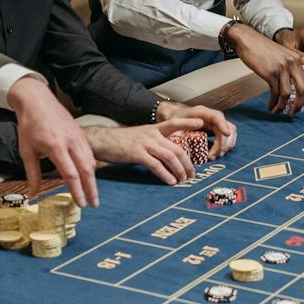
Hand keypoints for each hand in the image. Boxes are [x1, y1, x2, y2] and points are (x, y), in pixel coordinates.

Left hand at [8, 76, 99, 206]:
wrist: (37, 100)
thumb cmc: (29, 125)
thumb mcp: (26, 150)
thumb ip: (32, 173)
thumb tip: (33, 193)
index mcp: (55, 147)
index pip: (70, 174)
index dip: (77, 191)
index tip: (81, 204)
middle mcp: (70, 142)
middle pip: (86, 170)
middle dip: (91, 189)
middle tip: (94, 205)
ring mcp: (78, 137)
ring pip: (91, 161)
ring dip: (93, 179)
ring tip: (93, 194)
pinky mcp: (80, 133)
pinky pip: (89, 153)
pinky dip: (91, 167)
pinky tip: (90, 176)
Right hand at [86, 121, 204, 185]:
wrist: (102, 141)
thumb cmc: (120, 141)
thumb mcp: (139, 137)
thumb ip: (153, 143)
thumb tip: (166, 155)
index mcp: (153, 129)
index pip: (174, 123)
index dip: (188, 122)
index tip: (201, 122)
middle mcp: (152, 135)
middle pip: (177, 148)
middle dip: (188, 162)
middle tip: (192, 174)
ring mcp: (145, 144)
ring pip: (169, 157)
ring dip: (179, 170)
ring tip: (184, 180)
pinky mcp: (136, 154)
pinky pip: (155, 165)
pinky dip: (165, 174)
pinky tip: (170, 181)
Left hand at [154, 102, 239, 157]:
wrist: (174, 116)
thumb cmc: (174, 120)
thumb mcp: (173, 125)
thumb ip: (179, 133)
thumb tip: (185, 145)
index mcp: (201, 112)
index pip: (217, 116)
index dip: (223, 124)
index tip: (226, 134)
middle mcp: (211, 116)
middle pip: (226, 127)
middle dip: (222, 143)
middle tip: (212, 156)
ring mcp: (216, 122)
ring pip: (231, 132)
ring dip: (226, 145)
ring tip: (216, 156)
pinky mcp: (217, 129)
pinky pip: (228, 137)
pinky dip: (225, 146)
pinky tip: (218, 154)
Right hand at [228, 25, 303, 116]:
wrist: (247, 39)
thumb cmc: (262, 48)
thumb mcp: (282, 54)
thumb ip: (290, 65)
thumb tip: (292, 85)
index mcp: (297, 58)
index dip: (303, 96)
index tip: (298, 105)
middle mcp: (293, 63)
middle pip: (302, 89)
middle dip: (298, 104)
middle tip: (293, 113)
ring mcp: (282, 68)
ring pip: (287, 94)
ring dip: (282, 106)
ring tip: (277, 111)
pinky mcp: (270, 73)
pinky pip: (275, 92)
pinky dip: (273, 102)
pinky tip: (270, 106)